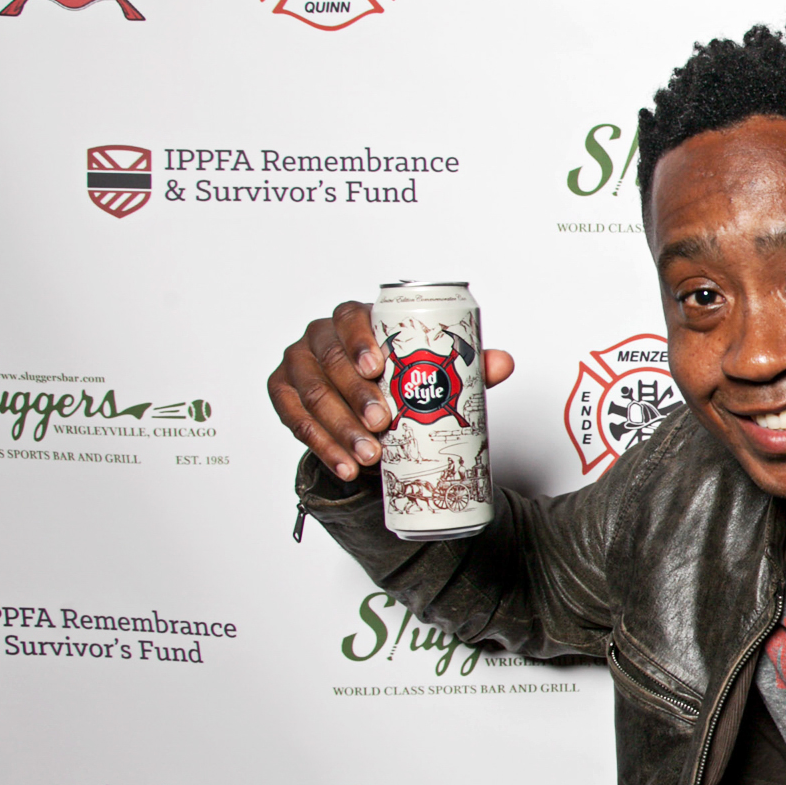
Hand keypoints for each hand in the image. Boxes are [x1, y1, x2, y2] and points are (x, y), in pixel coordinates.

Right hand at [268, 300, 514, 480]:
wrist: (363, 411)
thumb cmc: (395, 379)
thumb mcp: (430, 372)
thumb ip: (464, 367)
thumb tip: (502, 363)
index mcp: (355, 320)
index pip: (351, 318)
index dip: (360, 341)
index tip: (378, 368)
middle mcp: (320, 337)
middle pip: (330, 362)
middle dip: (355, 396)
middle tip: (382, 424)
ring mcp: (298, 365)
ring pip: (312, 396)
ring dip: (340, 429)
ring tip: (369, 456)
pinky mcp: (282, 395)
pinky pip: (295, 421)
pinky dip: (322, 447)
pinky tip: (344, 466)